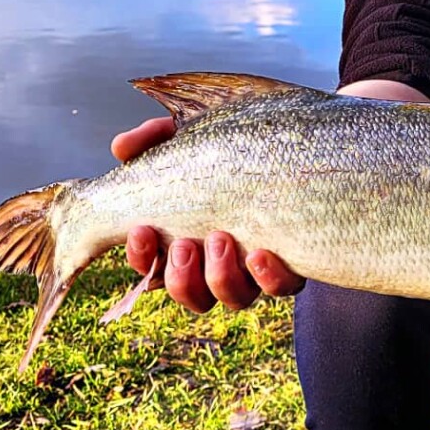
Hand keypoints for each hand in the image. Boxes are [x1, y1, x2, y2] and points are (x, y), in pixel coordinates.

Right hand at [111, 116, 303, 312]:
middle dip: (180, 277)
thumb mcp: (193, 132)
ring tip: (221, 239)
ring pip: (233, 298)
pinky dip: (269, 277)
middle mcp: (219, 259)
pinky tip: (262, 253)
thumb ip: (154, 137)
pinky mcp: (294, 261)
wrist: (308, 137)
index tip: (141, 229)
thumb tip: (121, 148)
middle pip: (191, 294)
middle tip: (185, 245)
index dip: (140, 257)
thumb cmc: (238, 139)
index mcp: (186, 235)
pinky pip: (282, 287)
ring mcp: (256, 265)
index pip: (152, 264)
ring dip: (220, 277)